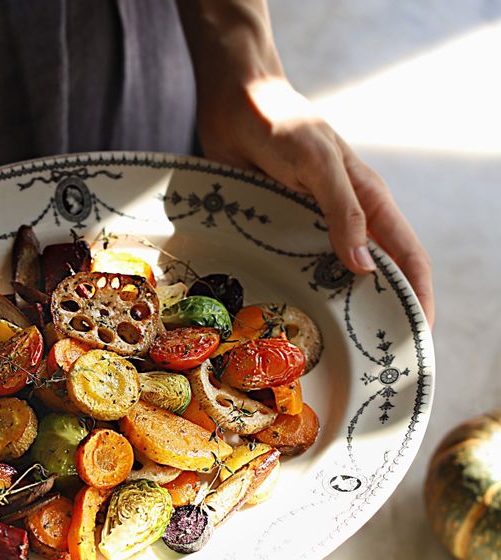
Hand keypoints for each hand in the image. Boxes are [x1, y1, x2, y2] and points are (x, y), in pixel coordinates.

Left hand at [179, 0, 434, 325]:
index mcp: (369, 202)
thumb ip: (343, 211)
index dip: (417, 298)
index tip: (418, 339)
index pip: (407, 259)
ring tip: (331, 353)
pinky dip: (297, 294)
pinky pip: (292, 269)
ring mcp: (311, 229)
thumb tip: (366, 268)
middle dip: (378, 315)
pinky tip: (287, 319)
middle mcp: (345, 221)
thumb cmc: (282, 123)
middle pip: (373, 277)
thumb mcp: (316, 162)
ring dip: (335, 311)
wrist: (234, 105)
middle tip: (370, 362)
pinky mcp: (278, 232)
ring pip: (332, 279)